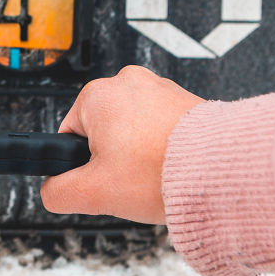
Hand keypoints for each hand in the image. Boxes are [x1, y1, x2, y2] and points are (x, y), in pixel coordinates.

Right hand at [40, 66, 203, 223]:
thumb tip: (52, 191)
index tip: (102, 179)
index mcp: (96, 95)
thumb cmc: (162, 171)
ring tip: (154, 175)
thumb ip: (58, 192)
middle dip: (112, 159)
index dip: (82, 165)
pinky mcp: (185, 100)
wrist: (222, 169)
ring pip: (133, 131)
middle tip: (130, 181)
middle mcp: (127, 82)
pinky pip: (161, 128)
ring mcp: (160, 88)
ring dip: (139, 154)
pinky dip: (163, 147)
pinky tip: (171, 166)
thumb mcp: (93, 192)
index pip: (70, 135)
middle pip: (102, 132)